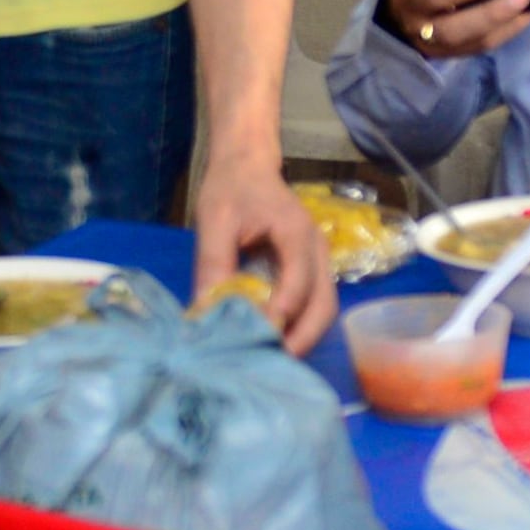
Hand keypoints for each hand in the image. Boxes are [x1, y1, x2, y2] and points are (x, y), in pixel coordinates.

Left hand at [187, 151, 335, 350]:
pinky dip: (300, 327)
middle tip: (271, 364)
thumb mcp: (214, 220)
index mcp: (296, 232)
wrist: (247, 164)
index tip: (258, 336)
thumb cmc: (231, 188)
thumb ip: (213, 262)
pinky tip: (275, 341)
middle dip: (302, 338)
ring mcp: (319, 260)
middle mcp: (317, 249)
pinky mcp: (311, 269)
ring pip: (324, 309)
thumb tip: (206, 310)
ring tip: (273, 360)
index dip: (282, 312)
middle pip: (324, 304)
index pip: (299, 281)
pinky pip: (315, 305)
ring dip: (304, 337)